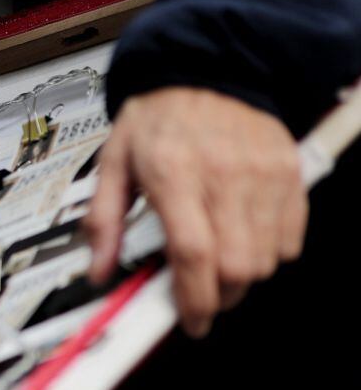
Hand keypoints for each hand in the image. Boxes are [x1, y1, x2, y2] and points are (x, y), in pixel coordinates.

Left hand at [85, 87, 306, 336]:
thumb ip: (103, 221)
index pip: (193, 254)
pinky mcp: (288, 172)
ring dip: (242, 278)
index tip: (188, 320)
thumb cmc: (156, 118)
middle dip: (218, 296)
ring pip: (267, 259)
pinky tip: (244, 241)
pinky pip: (292, 236)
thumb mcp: (113, 164)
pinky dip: (271, 252)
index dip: (192, 299)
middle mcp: (224, 175)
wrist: (204, 69)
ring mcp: (263, 174)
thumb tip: (97, 271)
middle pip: (236, 266)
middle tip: (199, 294)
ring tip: (218, 267)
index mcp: (174, 174)